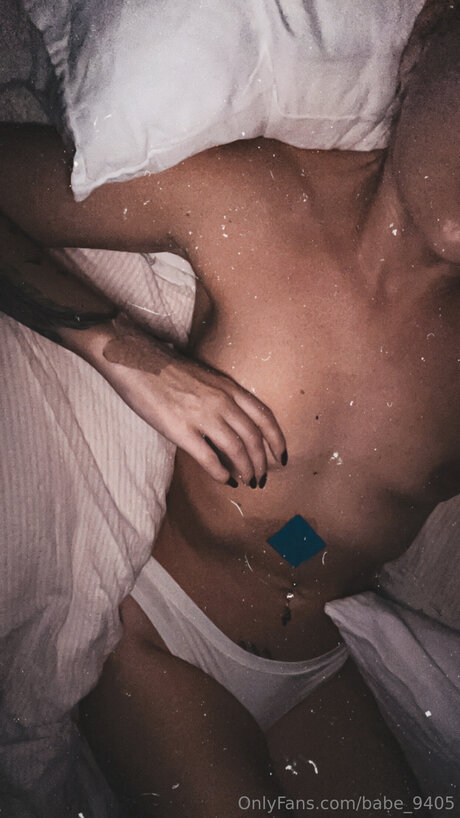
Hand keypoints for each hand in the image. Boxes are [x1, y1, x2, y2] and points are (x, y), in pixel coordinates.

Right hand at [70, 316, 286, 485]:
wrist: (134, 360)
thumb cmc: (166, 369)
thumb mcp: (204, 377)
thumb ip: (221, 396)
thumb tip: (232, 420)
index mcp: (228, 387)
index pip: (265, 417)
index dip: (277, 440)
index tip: (281, 456)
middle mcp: (221, 401)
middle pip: (254, 438)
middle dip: (262, 463)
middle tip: (262, 478)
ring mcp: (202, 415)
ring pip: (237, 451)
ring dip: (246, 470)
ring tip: (247, 482)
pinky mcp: (180, 429)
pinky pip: (208, 458)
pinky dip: (220, 473)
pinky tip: (224, 481)